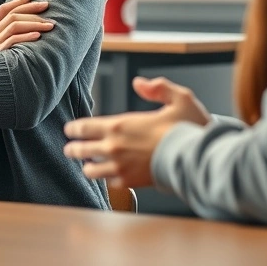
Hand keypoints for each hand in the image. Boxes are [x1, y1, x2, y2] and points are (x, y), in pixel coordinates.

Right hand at [0, 0, 53, 57]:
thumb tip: (13, 39)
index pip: (2, 10)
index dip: (16, 2)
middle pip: (12, 14)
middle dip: (31, 8)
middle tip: (46, 6)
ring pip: (15, 24)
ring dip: (34, 23)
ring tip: (49, 25)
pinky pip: (12, 40)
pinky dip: (26, 36)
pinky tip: (38, 36)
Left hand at [62, 77, 210, 187]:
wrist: (196, 160)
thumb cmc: (188, 129)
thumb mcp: (179, 98)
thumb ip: (158, 88)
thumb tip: (139, 83)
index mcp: (118, 126)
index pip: (83, 127)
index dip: (73, 129)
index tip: (69, 130)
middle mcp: (113, 147)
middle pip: (80, 150)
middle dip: (73, 149)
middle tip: (70, 149)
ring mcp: (120, 167)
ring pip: (91, 171)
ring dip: (88, 167)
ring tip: (87, 166)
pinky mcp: (130, 183)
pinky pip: (110, 183)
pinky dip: (108, 180)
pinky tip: (111, 177)